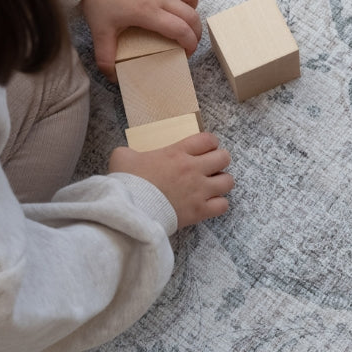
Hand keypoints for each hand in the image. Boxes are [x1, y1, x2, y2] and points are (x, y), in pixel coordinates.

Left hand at [82, 0, 201, 79]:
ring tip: (183, 17)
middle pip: (192, 15)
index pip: (182, 30)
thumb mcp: (100, 33)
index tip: (186, 52)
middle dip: (196, 32)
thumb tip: (113, 77)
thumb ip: (106, 58)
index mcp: (149, 11)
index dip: (190, 44)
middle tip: (188, 41)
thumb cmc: (98, 2)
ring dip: (192, 7)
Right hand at [109, 132, 232, 227]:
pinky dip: (218, 204)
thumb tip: (130, 155)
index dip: (210, 143)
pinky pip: (223, 205)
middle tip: (209, 167)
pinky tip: (208, 204)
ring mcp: (199, 191)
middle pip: (224, 158)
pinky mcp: (199, 211)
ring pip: (228, 181)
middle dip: (219, 160)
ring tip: (211, 186)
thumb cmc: (127, 182)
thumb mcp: (123, 157)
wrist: (130, 210)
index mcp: (177, 153)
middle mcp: (193, 169)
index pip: (208, 139)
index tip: (204, 149)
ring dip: (221, 182)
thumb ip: (131, 152)